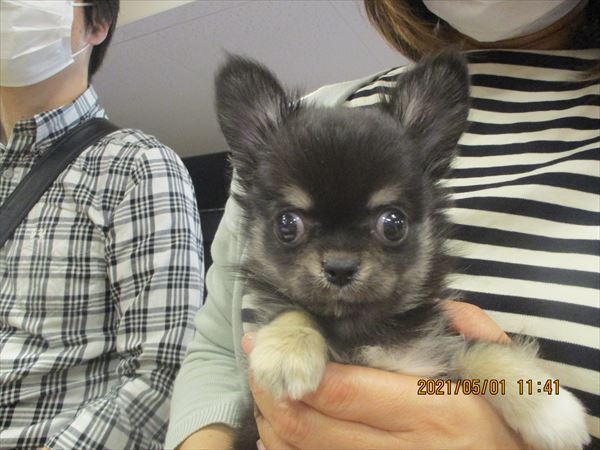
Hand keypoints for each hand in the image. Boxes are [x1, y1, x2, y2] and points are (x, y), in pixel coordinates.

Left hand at [244, 301, 523, 449]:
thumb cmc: (505, 424)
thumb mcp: (503, 375)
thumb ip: (471, 333)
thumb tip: (437, 306)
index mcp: (432, 411)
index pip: (342, 390)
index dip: (294, 364)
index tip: (266, 339)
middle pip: (308, 424)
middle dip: (269, 389)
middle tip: (256, 358)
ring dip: (270, 417)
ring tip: (262, 385)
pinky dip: (284, 447)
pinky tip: (279, 423)